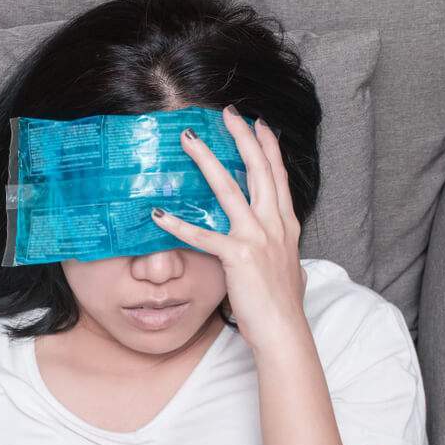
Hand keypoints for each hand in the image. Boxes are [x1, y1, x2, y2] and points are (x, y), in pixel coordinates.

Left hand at [149, 105, 307, 353]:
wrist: (284, 331)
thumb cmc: (281, 305)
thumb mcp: (286, 268)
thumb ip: (278, 249)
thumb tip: (276, 247)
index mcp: (286, 226)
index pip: (278, 176)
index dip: (268, 147)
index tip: (258, 123)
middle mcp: (275, 225)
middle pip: (259, 170)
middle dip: (243, 138)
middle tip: (228, 113)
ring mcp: (257, 238)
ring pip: (230, 190)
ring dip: (207, 161)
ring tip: (189, 141)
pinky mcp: (238, 257)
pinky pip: (203, 236)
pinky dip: (179, 225)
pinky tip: (158, 214)